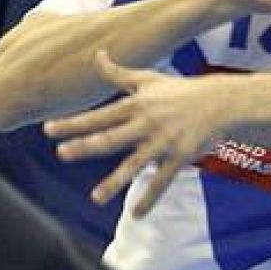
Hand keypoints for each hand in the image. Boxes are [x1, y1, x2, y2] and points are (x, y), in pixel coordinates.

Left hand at [46, 53, 228, 214]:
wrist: (222, 103)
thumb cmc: (180, 90)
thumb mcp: (148, 79)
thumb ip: (118, 73)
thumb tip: (97, 54)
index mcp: (134, 105)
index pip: (98, 116)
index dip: (73, 123)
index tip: (48, 130)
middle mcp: (145, 123)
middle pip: (110, 137)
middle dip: (85, 146)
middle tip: (62, 154)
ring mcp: (162, 142)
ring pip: (134, 165)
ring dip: (114, 182)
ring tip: (95, 198)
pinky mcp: (180, 157)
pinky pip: (161, 182)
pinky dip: (149, 198)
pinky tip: (136, 215)